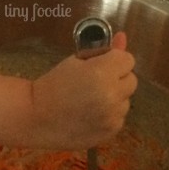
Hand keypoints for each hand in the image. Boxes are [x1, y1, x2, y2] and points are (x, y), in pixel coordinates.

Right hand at [30, 31, 136, 149]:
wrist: (36, 117)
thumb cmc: (53, 84)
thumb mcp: (76, 61)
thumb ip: (103, 51)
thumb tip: (123, 37)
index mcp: (102, 73)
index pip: (128, 60)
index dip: (114, 60)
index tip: (101, 65)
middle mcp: (112, 95)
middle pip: (131, 80)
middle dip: (117, 78)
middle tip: (96, 82)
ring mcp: (112, 116)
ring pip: (126, 100)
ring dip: (114, 98)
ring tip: (90, 100)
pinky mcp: (111, 132)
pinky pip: (119, 117)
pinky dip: (109, 115)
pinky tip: (90, 114)